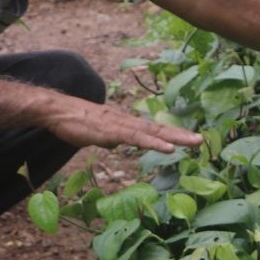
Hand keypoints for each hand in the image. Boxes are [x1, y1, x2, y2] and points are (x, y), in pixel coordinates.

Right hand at [44, 97, 203, 152]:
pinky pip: (137, 139)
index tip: (190, 139)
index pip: (153, 130)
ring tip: (193, 142)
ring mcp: (121, 125)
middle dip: (181, 135)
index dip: (172, 134)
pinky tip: (168, 149)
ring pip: (153, 133)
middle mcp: (128, 122)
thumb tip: (117, 143)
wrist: (58, 110)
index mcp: (125, 123)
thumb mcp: (98, 134)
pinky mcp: (113, 131)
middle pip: (159, 129)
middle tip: (201, 140)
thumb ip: (111, 137)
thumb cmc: (75, 122)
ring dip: (174, 138)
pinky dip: (155, 144)